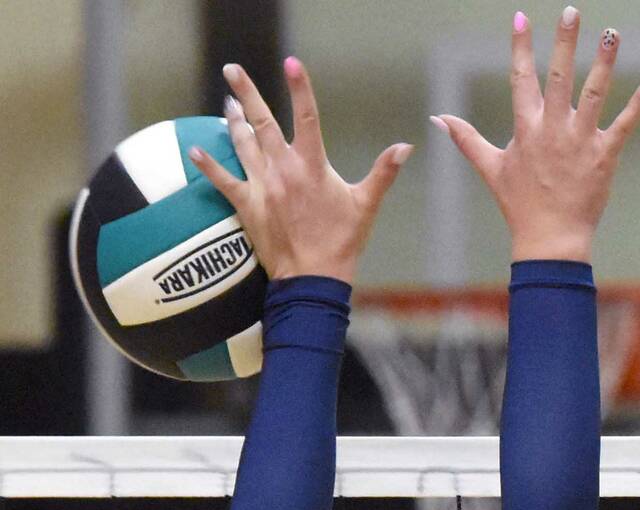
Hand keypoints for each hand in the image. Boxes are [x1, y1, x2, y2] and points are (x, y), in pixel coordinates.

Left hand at [188, 59, 409, 283]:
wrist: (312, 278)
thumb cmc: (342, 241)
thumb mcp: (366, 204)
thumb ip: (383, 172)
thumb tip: (405, 148)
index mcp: (312, 166)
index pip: (307, 118)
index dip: (300, 89)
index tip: (292, 63)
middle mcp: (283, 169)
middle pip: (262, 122)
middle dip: (247, 93)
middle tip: (233, 70)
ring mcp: (261, 185)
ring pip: (242, 143)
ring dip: (233, 121)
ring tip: (227, 102)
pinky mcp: (247, 204)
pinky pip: (223, 179)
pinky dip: (208, 164)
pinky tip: (195, 149)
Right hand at [434, 9, 639, 261]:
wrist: (551, 239)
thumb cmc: (520, 204)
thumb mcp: (490, 167)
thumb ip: (465, 139)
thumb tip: (437, 119)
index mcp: (526, 128)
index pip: (521, 77)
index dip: (521, 46)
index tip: (522, 17)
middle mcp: (553, 129)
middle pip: (559, 76)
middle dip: (565, 42)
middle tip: (572, 11)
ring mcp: (580, 141)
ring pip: (595, 93)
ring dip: (604, 62)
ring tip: (612, 33)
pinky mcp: (604, 157)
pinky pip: (623, 127)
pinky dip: (636, 107)